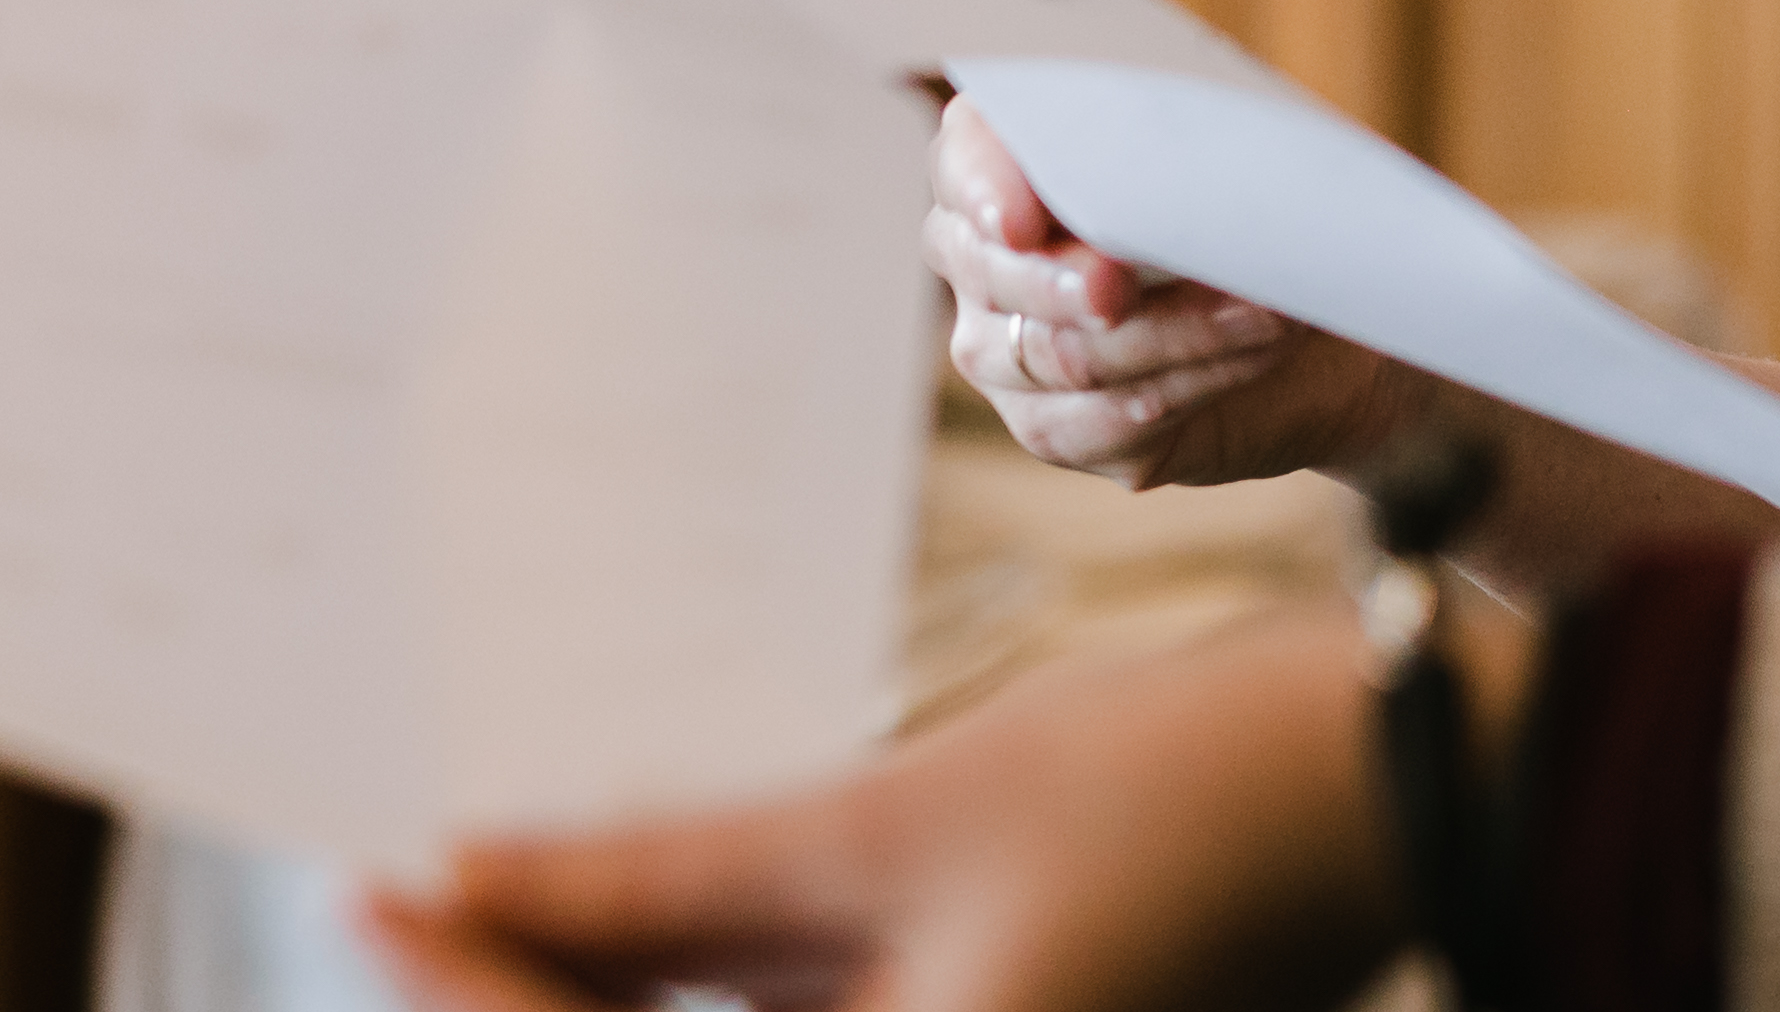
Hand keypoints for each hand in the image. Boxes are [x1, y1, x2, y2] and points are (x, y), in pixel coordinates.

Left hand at [366, 610, 1395, 1011]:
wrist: (1407, 789)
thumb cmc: (1182, 797)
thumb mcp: (900, 818)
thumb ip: (670, 872)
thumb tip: (472, 871)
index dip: (466, 985)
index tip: (373, 875)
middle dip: (532, 989)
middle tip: (429, 879)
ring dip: (615, 990)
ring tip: (525, 874)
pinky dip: (719, 989)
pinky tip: (654, 903)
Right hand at [928, 97, 1417, 490]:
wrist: (1307, 314)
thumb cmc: (1246, 206)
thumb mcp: (1223, 148)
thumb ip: (1177, 136)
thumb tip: (1173, 155)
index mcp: (1003, 169)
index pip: (963, 163)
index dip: (984, 188)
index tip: (1022, 219)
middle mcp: (982, 265)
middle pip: (997, 275)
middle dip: (1065, 281)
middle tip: (1122, 284)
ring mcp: (1008, 357)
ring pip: (1062, 354)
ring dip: (1176, 332)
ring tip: (1265, 310)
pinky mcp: (1059, 430)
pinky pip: (1105, 418)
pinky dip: (1194, 379)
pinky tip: (1259, 351)